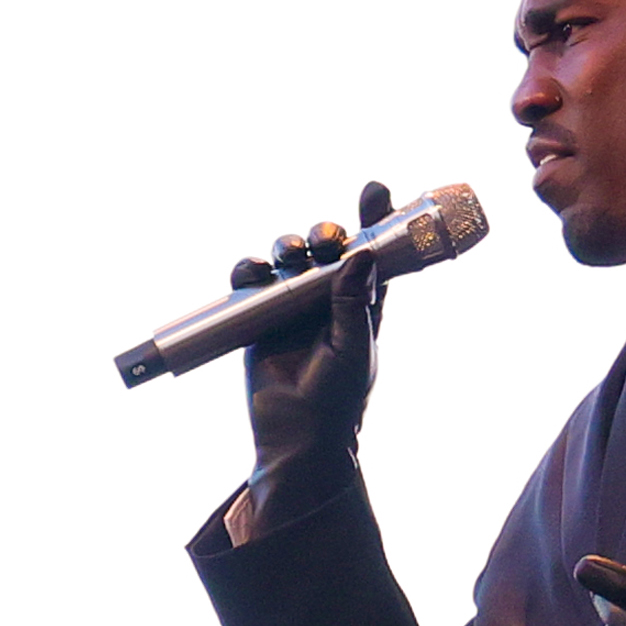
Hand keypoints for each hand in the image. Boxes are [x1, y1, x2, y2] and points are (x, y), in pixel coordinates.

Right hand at [241, 184, 394, 482]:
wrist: (297, 435)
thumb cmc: (337, 397)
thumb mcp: (354, 347)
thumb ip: (354, 301)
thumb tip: (361, 255)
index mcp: (361, 301)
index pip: (371, 252)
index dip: (375, 219)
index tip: (375, 189)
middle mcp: (326, 297)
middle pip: (327, 246)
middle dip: (325, 233)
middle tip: (325, 243)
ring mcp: (290, 304)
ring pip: (288, 256)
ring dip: (288, 244)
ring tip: (289, 256)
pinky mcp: (257, 316)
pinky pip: (251, 280)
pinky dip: (250, 268)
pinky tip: (255, 272)